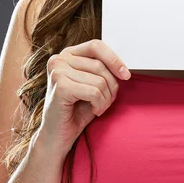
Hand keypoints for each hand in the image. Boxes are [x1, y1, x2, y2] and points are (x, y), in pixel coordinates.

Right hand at [37, 38, 130, 156]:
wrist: (58, 137)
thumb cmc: (77, 110)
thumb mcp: (93, 84)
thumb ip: (103, 70)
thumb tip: (124, 66)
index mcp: (67, 54)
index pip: (96, 45)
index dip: (114, 59)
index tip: (126, 75)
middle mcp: (58, 59)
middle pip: (100, 65)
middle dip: (111, 86)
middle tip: (106, 101)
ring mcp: (57, 71)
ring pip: (100, 80)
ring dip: (106, 98)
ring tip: (98, 107)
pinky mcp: (60, 86)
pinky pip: (95, 92)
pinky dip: (100, 104)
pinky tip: (93, 110)